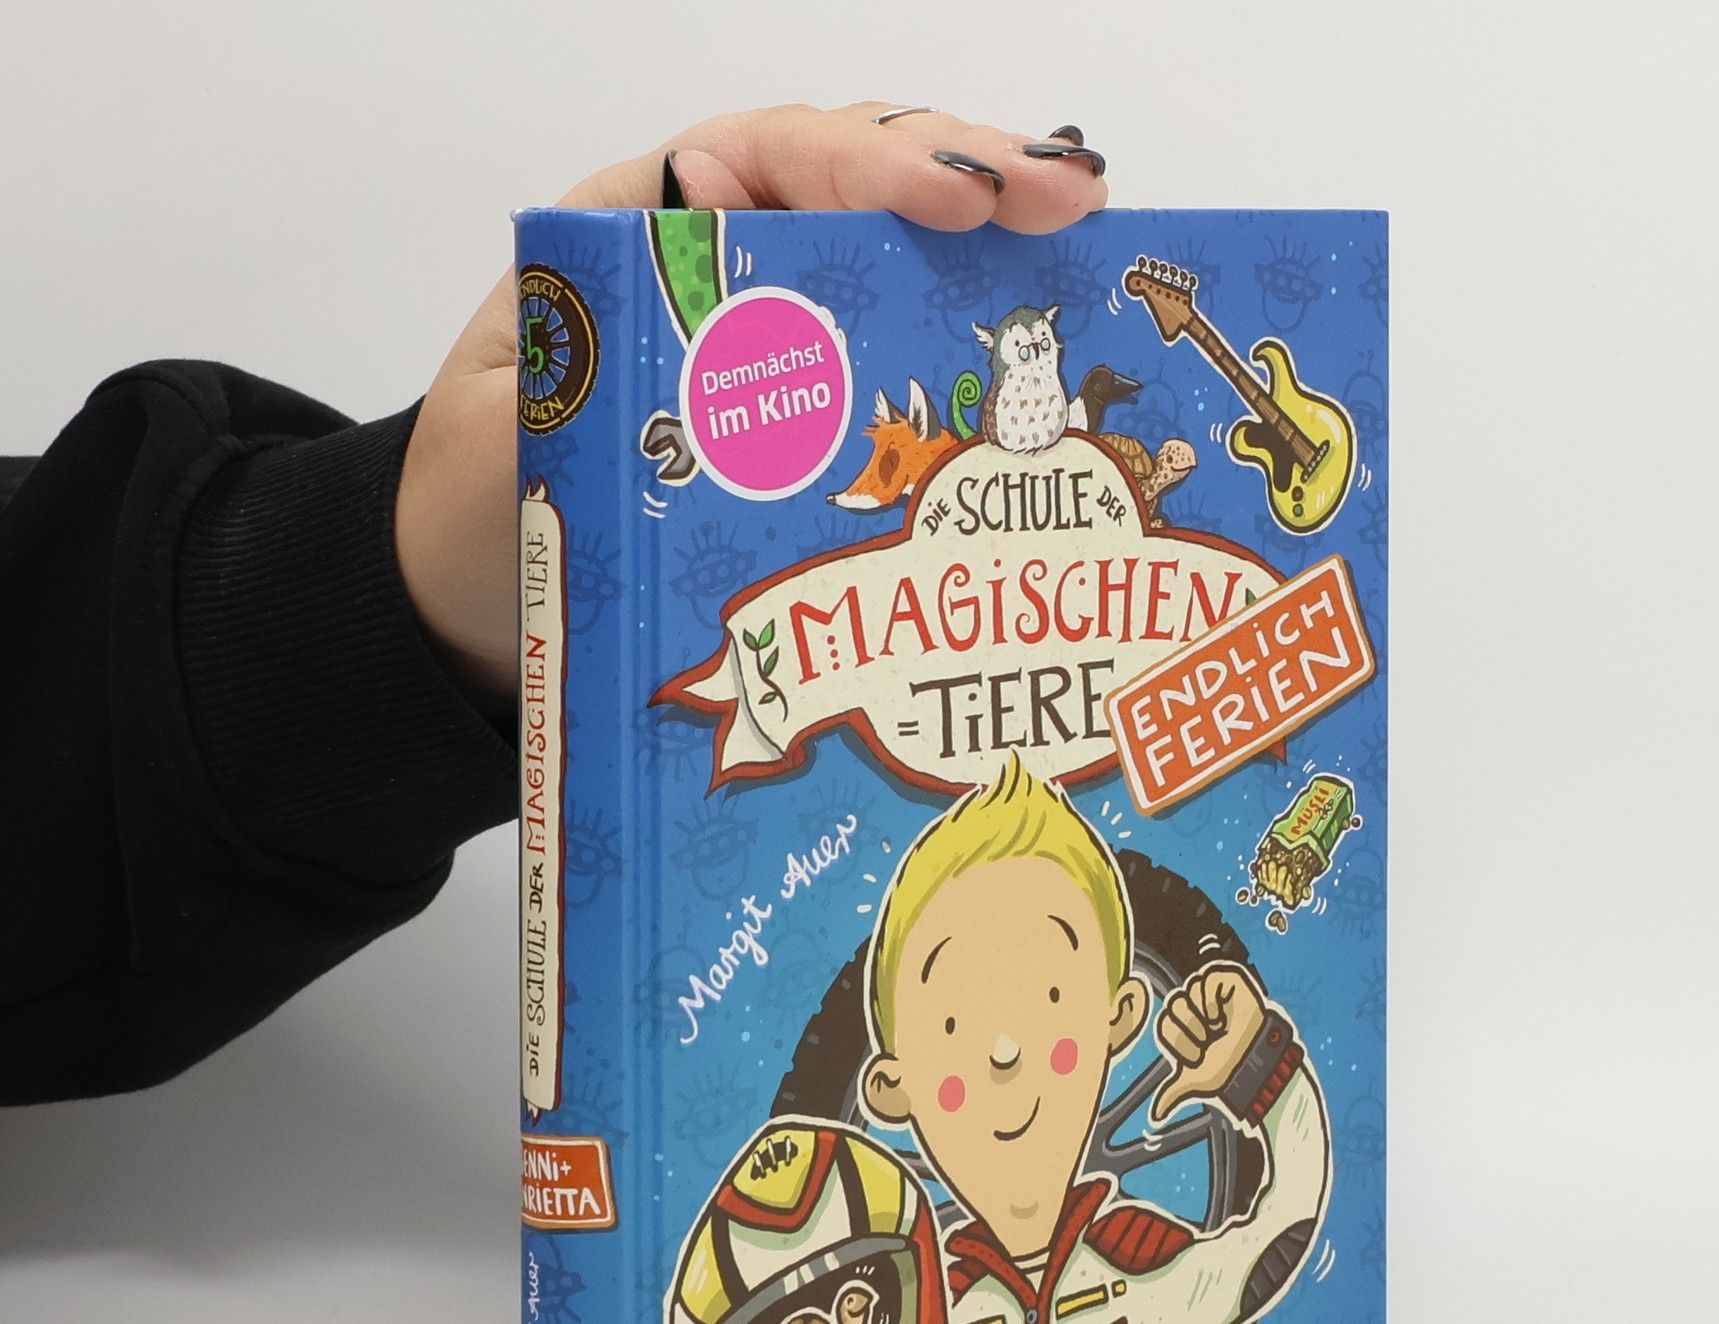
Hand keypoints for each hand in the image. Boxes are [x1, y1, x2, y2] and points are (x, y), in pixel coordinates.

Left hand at [395, 104, 1108, 697]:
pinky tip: (1043, 355)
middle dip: (970, 178)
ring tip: (1087, 245)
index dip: (871, 162)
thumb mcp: (515, 426)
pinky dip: (970, 351)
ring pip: (896, 264)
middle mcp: (723, 270)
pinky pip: (898, 364)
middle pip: (861, 188)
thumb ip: (596, 360)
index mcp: (639, 237)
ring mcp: (778, 345)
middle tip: (1072, 203)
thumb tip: (717, 269)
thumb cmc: (478, 511)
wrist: (465, 605)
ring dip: (992, 252)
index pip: (772, 158)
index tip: (953, 196)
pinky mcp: (810, 420)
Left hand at [1149, 962, 1268, 1123]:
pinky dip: (1215, 999)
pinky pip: (1206, 979)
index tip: (1198, 1054)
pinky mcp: (1225, 977)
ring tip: (1222, 1026)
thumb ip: (1172, 1094)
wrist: (1252, 1062)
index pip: (1164, 1022)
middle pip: (1173, 1005)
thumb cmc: (1227, 1069)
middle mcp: (1192, 1004)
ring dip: (1206, 1016)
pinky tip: (1227, 1012)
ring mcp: (1208, 990)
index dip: (1180, 1042)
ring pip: (1188, 991)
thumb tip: (1155, 1116)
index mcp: (1180, 1024)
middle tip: (1211, 1039)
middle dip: (1192, 1030)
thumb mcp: (1194, 1081)